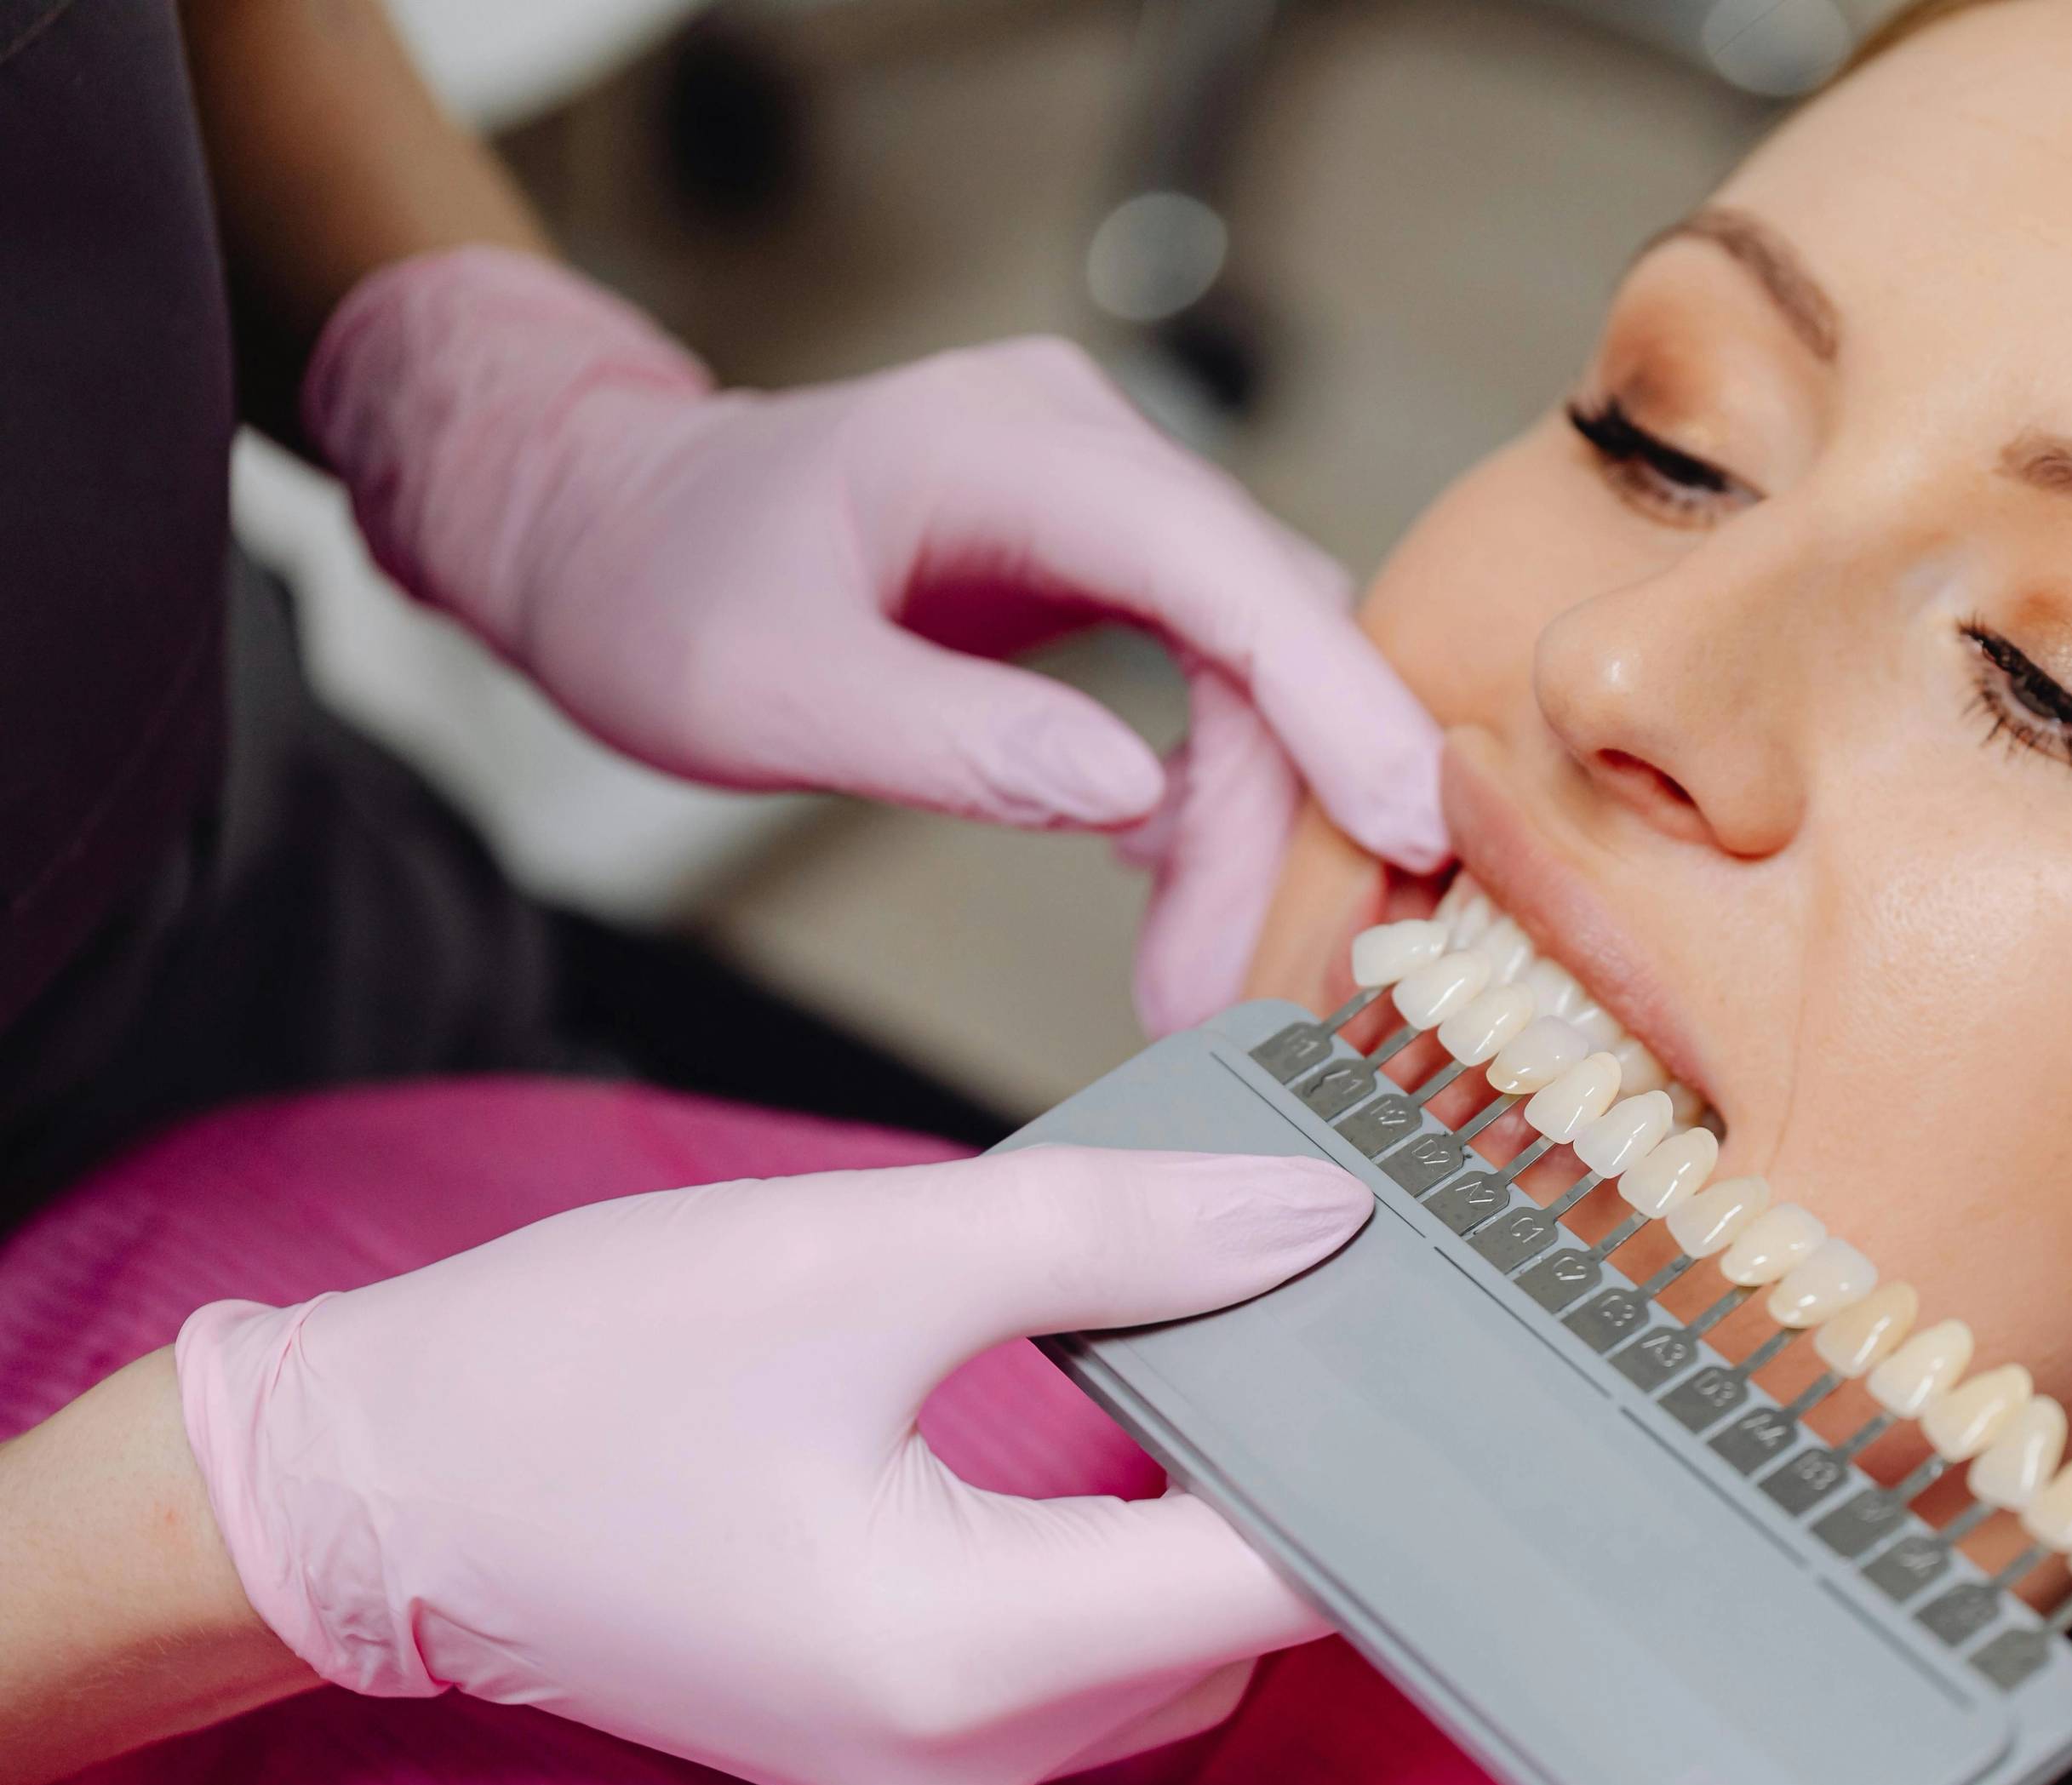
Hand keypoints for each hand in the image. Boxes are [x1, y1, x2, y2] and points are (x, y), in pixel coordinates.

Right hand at [177, 1147, 1367, 1784]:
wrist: (364, 1490)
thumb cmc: (574, 1373)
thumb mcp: (858, 1254)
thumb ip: (1110, 1234)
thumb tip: (1315, 1220)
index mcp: (966, 1656)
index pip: (1279, 1584)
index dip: (1376, 1455)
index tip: (1434, 1335)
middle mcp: (971, 1758)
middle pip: (1247, 1629)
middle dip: (1309, 1475)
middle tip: (1351, 1307)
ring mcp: (935, 1773)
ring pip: (1179, 1652)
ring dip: (1225, 1517)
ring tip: (1249, 1345)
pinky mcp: (903, 1742)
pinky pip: (1091, 1662)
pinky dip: (1139, 1555)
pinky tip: (1144, 1426)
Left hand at [305, 246, 1442, 1027]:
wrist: (604, 531)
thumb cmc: (655, 589)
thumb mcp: (763, 682)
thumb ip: (948, 735)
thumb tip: (1130, 794)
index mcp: (1010, 445)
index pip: (1225, 566)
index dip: (1332, 698)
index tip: (1404, 832)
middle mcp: (1091, 451)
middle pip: (1268, 632)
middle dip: (1287, 816)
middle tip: (1238, 990)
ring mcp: (1112, 507)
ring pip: (1261, 674)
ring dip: (1257, 834)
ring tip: (1192, 982)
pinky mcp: (1115, 572)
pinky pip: (1221, 689)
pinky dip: (1218, 806)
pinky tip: (1168, 895)